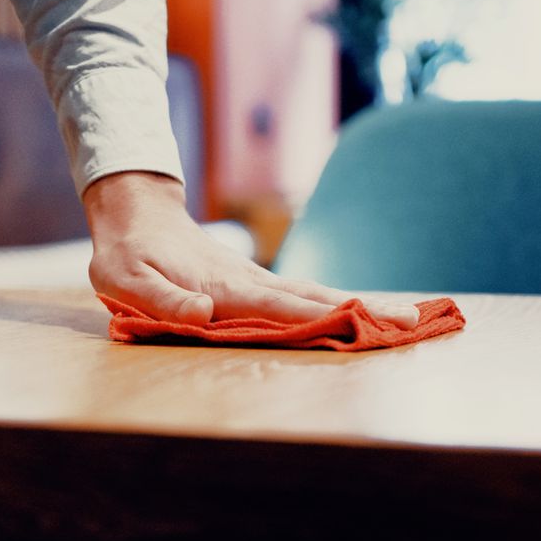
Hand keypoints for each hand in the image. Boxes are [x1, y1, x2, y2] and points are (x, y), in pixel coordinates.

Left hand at [84, 172, 420, 327]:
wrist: (137, 213)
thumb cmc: (125, 254)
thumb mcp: (125, 281)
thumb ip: (161, 301)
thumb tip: (204, 314)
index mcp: (226, 290)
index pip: (280, 308)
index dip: (319, 320)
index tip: (362, 327)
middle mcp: (253, 285)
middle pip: (317, 300)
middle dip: (366, 312)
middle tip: (415, 322)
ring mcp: (259, 283)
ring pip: (318, 297)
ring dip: (365, 308)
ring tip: (411, 320)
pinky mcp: (259, 286)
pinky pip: (305, 299)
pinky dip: (341, 307)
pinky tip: (367, 316)